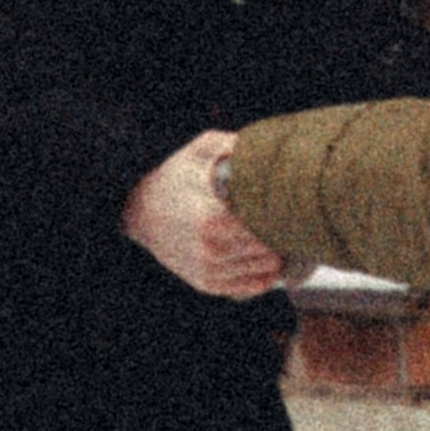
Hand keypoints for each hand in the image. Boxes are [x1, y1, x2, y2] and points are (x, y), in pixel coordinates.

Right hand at [122, 131, 286, 298]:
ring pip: (265, 268)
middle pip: (270, 247)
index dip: (284, 212)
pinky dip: (265, 275)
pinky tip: (269, 259)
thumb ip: (232, 145)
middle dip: (282, 232)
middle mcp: (210, 249)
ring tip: (278, 233)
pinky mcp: (206, 283)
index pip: (266, 223)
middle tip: (289, 216)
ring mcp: (208, 269)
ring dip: (276, 252)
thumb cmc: (173, 177)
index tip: (290, 201)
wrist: (139, 211)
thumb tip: (265, 144)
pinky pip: (250, 286)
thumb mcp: (198, 151)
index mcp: (211, 217)